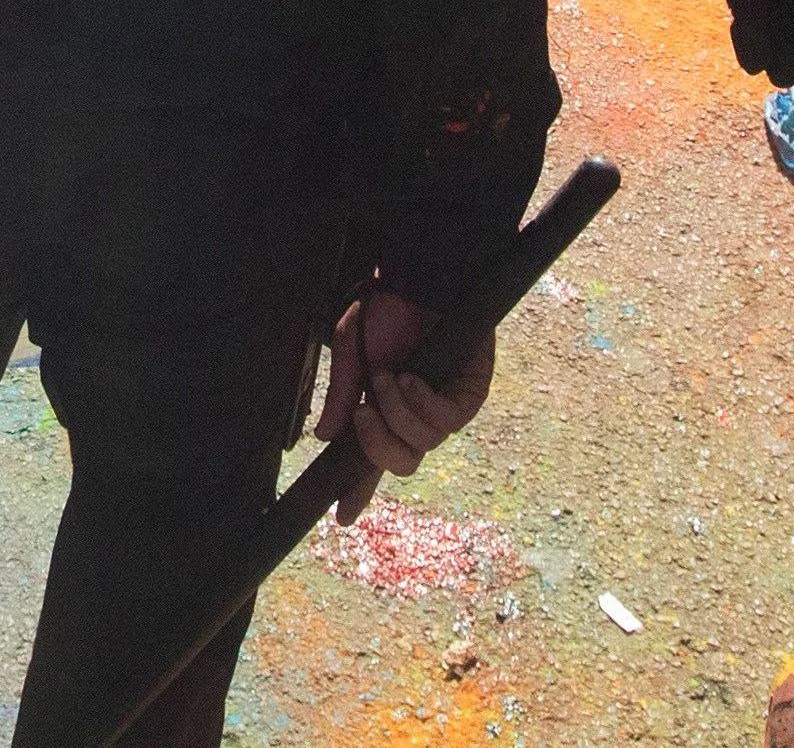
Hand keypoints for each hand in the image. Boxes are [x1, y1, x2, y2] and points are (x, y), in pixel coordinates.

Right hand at [315, 288, 491, 499]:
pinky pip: (445, 421)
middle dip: (377, 445)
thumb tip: (324, 437)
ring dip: (397, 412)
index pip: (370, 459)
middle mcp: (414, 416)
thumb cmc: (387, 307)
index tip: (341, 518)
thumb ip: (342, 394)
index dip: (357, 491)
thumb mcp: (351, 350)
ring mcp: (443, 408)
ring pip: (421, 444)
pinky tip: (410, 377)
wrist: (418, 274)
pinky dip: (420, 402)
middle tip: (363, 413)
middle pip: (401, 463)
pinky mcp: (469, 395)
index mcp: (383, 410)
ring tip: (388, 374)